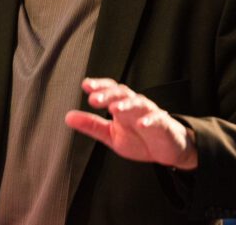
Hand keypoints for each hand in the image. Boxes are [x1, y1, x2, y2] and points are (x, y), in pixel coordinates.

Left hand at [65, 78, 197, 169]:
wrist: (168, 150)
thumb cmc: (140, 138)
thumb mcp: (111, 135)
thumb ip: (92, 125)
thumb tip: (68, 117)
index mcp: (122, 105)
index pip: (110, 90)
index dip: (99, 86)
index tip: (86, 85)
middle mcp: (135, 105)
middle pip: (122, 93)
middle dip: (108, 94)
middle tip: (93, 99)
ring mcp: (150, 113)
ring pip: (138, 103)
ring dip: (126, 104)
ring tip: (114, 108)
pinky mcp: (163, 125)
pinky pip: (157, 120)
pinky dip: (149, 120)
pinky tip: (141, 124)